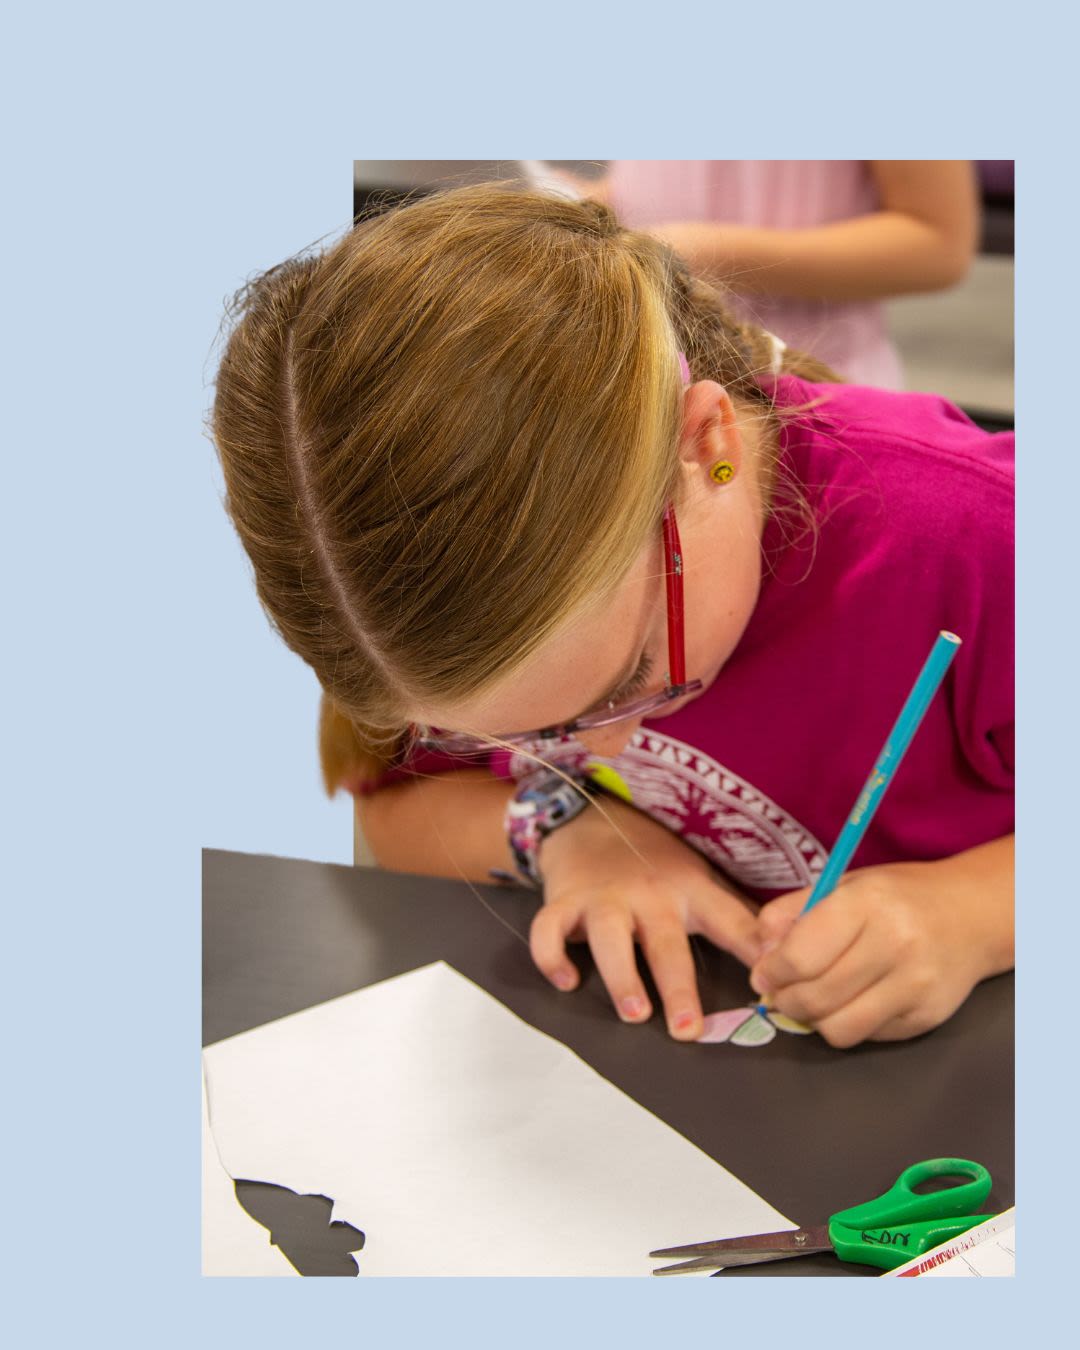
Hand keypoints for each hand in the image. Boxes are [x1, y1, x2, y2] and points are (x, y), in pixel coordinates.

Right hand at [530, 797, 761, 1039]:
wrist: (590, 822)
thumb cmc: (656, 864)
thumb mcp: (700, 880)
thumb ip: (735, 918)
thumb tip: (786, 954)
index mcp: (690, 891)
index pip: (730, 920)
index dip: (752, 947)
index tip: (773, 978)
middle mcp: (648, 895)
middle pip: (665, 942)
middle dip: (678, 985)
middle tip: (687, 1028)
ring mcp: (603, 898)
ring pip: (608, 937)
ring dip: (621, 976)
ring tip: (635, 1013)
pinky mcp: (563, 901)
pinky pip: (548, 930)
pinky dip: (552, 957)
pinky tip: (567, 981)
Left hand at [748, 849, 1012, 1047]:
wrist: (972, 914)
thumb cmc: (897, 897)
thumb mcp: (842, 885)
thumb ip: (792, 912)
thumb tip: (760, 952)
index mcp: (866, 903)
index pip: (800, 956)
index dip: (770, 972)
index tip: (762, 974)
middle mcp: (895, 944)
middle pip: (815, 998)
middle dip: (785, 1000)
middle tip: (778, 992)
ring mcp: (915, 986)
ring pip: (838, 1029)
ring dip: (814, 1020)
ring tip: (812, 999)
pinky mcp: (926, 1017)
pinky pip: (867, 1036)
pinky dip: (848, 1023)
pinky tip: (852, 1000)